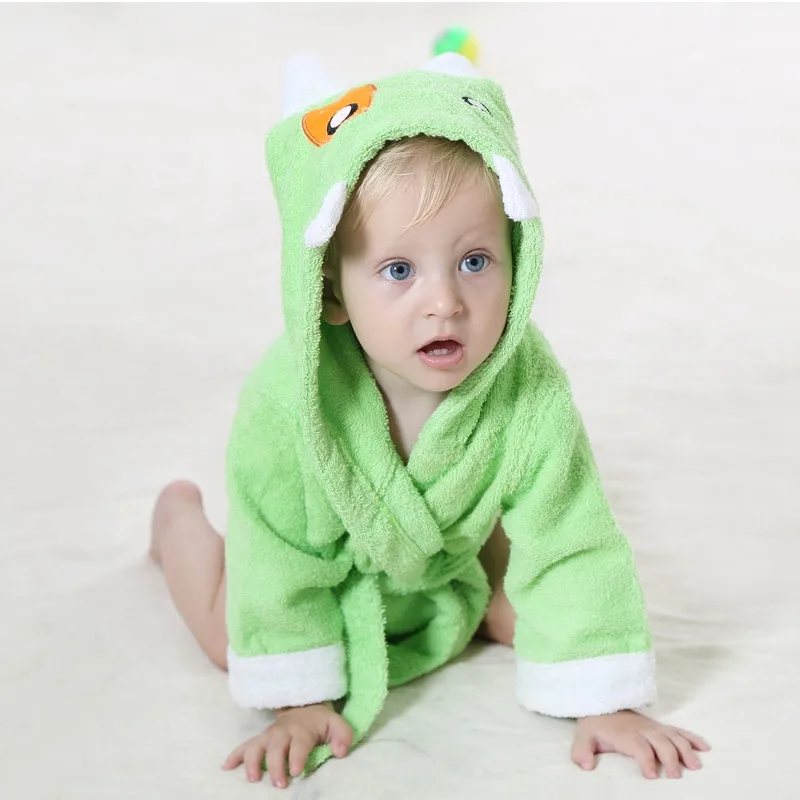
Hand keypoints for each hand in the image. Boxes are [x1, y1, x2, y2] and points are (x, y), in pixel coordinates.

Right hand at [222, 702, 352, 787]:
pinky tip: (226, 767)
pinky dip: (234, 755)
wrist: (303, 708)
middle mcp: (283, 732)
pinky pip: (244, 745)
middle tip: (280, 783)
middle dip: (276, 765)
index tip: (296, 771)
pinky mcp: (259, 739)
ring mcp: (268, 736)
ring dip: (252, 762)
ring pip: (256, 746)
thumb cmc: (320, 723)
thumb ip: (343, 736)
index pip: (299, 743)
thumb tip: (341, 752)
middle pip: (276, 748)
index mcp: (302, 730)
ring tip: (253, 779)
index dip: (297, 756)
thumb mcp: (336, 725)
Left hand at [572, 710, 710, 778]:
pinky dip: (693, 738)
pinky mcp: (661, 728)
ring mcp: (654, 728)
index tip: (651, 775)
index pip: (638, 746)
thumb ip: (582, 751)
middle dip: (670, 757)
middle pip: (661, 742)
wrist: (602, 707)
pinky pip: (679, 731)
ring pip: (674, 736)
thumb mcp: (583, 738)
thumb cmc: (596, 727)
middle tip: (675, 776)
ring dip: (686, 749)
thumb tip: (585, 765)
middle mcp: (643, 730)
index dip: (646, 759)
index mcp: (626, 735)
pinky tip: (705, 748)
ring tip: (696, 766)